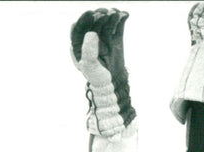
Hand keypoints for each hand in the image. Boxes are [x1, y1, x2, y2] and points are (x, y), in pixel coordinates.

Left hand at [70, 8, 135, 135]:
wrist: (112, 85)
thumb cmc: (97, 78)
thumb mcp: (90, 65)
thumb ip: (89, 50)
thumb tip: (92, 33)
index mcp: (78, 44)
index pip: (79, 27)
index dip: (85, 19)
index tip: (92, 15)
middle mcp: (90, 39)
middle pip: (93, 22)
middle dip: (99, 16)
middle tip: (106, 13)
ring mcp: (103, 38)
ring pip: (105, 23)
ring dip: (111, 16)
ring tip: (116, 13)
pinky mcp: (115, 40)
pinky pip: (117, 27)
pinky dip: (120, 20)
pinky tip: (125, 15)